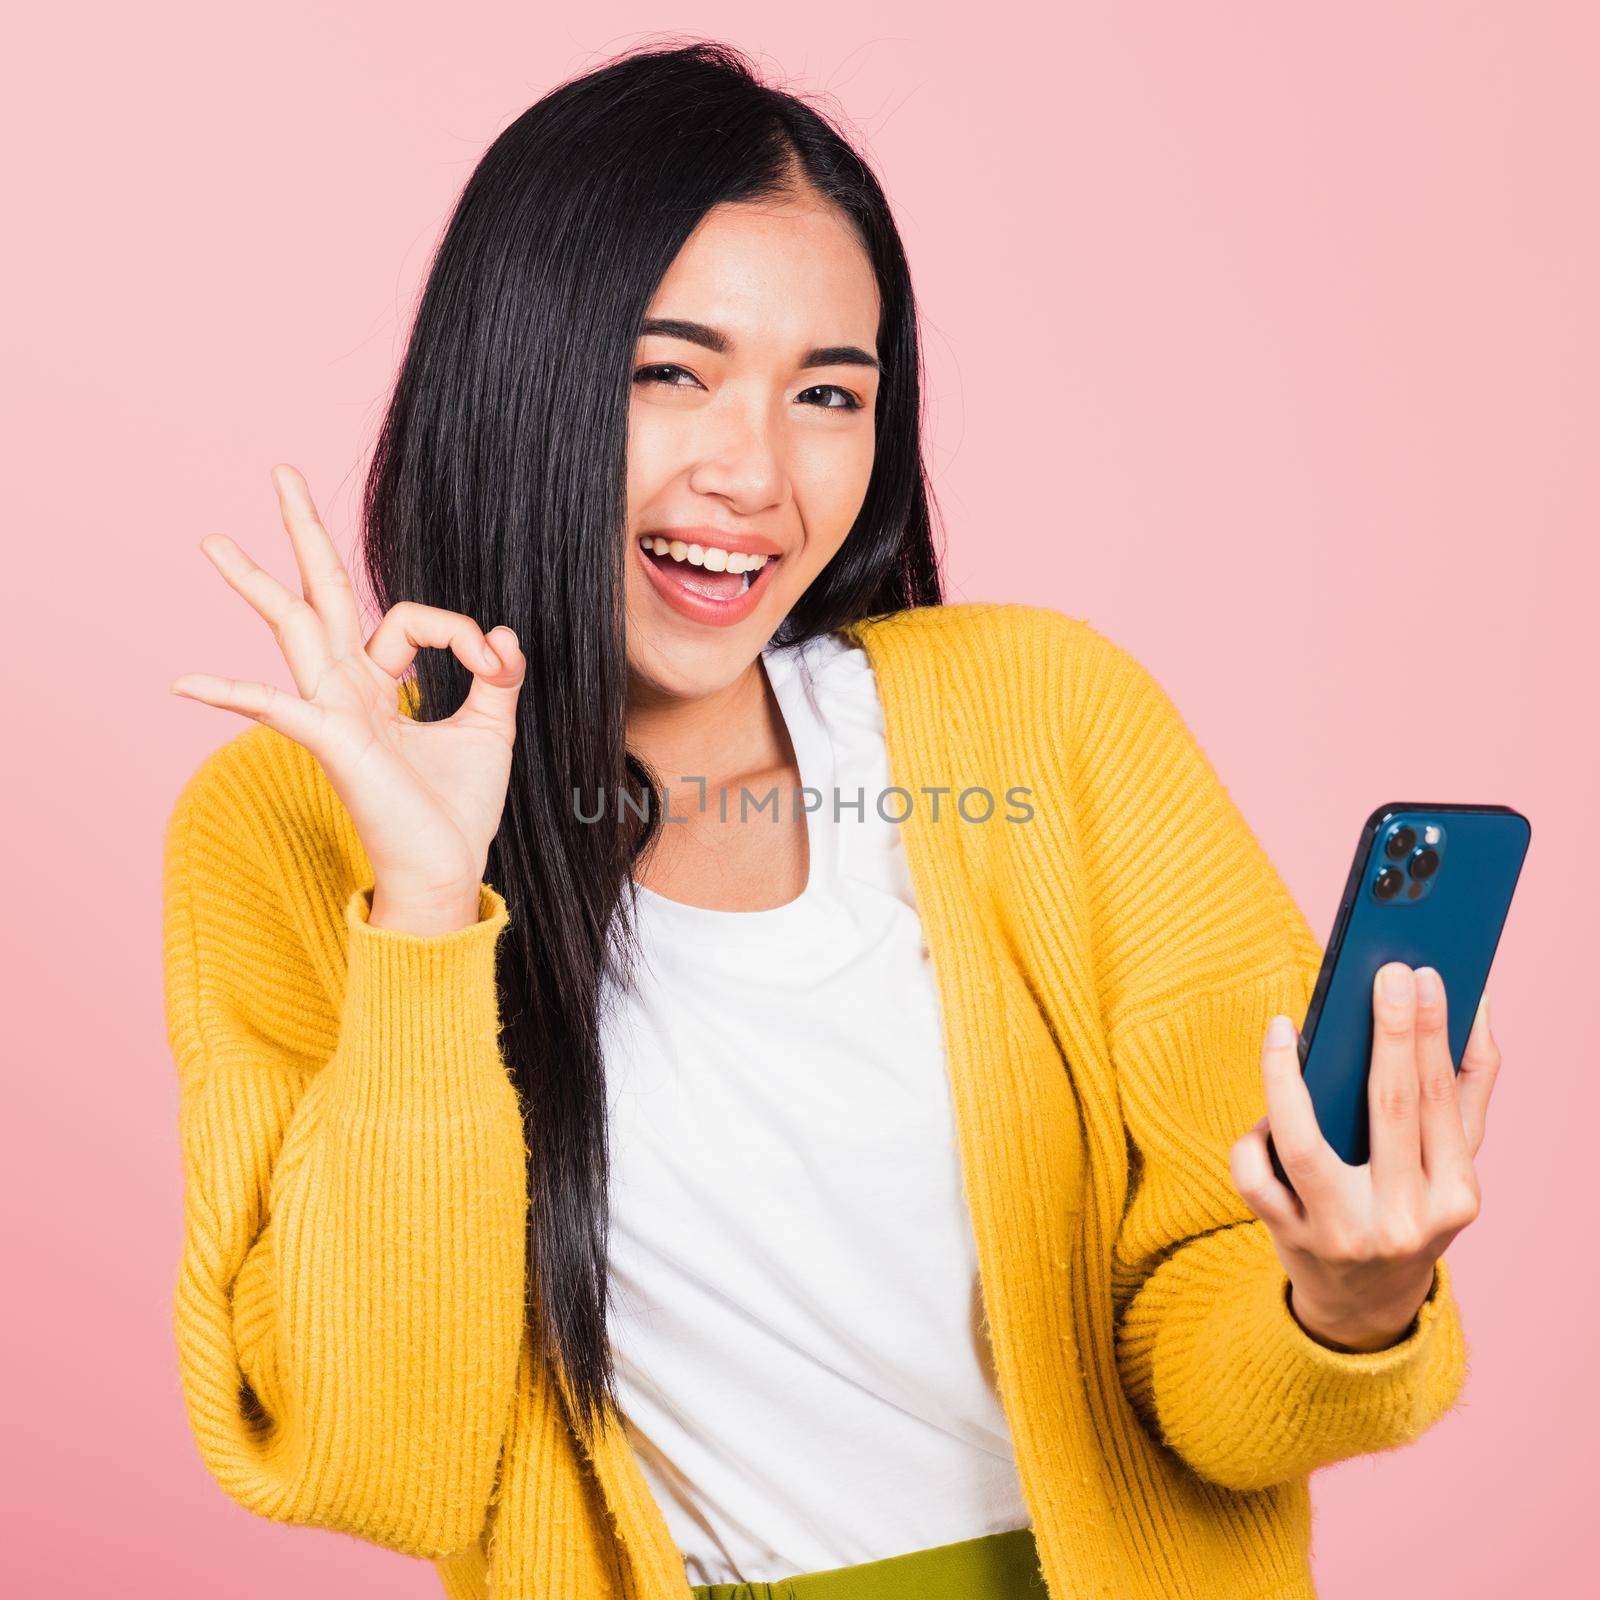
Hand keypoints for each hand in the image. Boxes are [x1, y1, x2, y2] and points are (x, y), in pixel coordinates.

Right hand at [170, 464, 525, 926]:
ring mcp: (333, 713)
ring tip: (214, 541)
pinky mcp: (331, 744)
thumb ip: (497, 675)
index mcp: (382, 683)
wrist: (446, 870)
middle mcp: (349, 689)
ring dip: (256, 583)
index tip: (496, 664)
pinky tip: (185, 684)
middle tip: (282, 474)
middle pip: (320, 595)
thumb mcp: (491, 728)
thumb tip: (503, 633)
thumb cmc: (458, 808)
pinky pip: (277, 709)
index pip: (412, 619)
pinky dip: (233, 695)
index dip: (464, 633)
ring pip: (292, 631)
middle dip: (304, 534)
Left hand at [1229, 965, 1499, 1351]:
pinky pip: (1256, 1175)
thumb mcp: (1451, 1165)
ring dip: (1287, 1077)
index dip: (1431, 1034)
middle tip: (1384, 974)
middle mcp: (1402, 1218)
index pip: (1441, 1101)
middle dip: (1390, 1033)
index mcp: (1454, 1196)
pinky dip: (1254, 1137)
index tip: (1425, 975)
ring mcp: (1342, 1232)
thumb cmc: (1410, 1207)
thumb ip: (1469, 1090)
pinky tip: (1263, 1115)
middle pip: (1390, 1109)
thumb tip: (1476, 1009)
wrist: (1364, 1303)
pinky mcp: (1289, 1239)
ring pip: (1303, 1143)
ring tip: (1284, 1029)